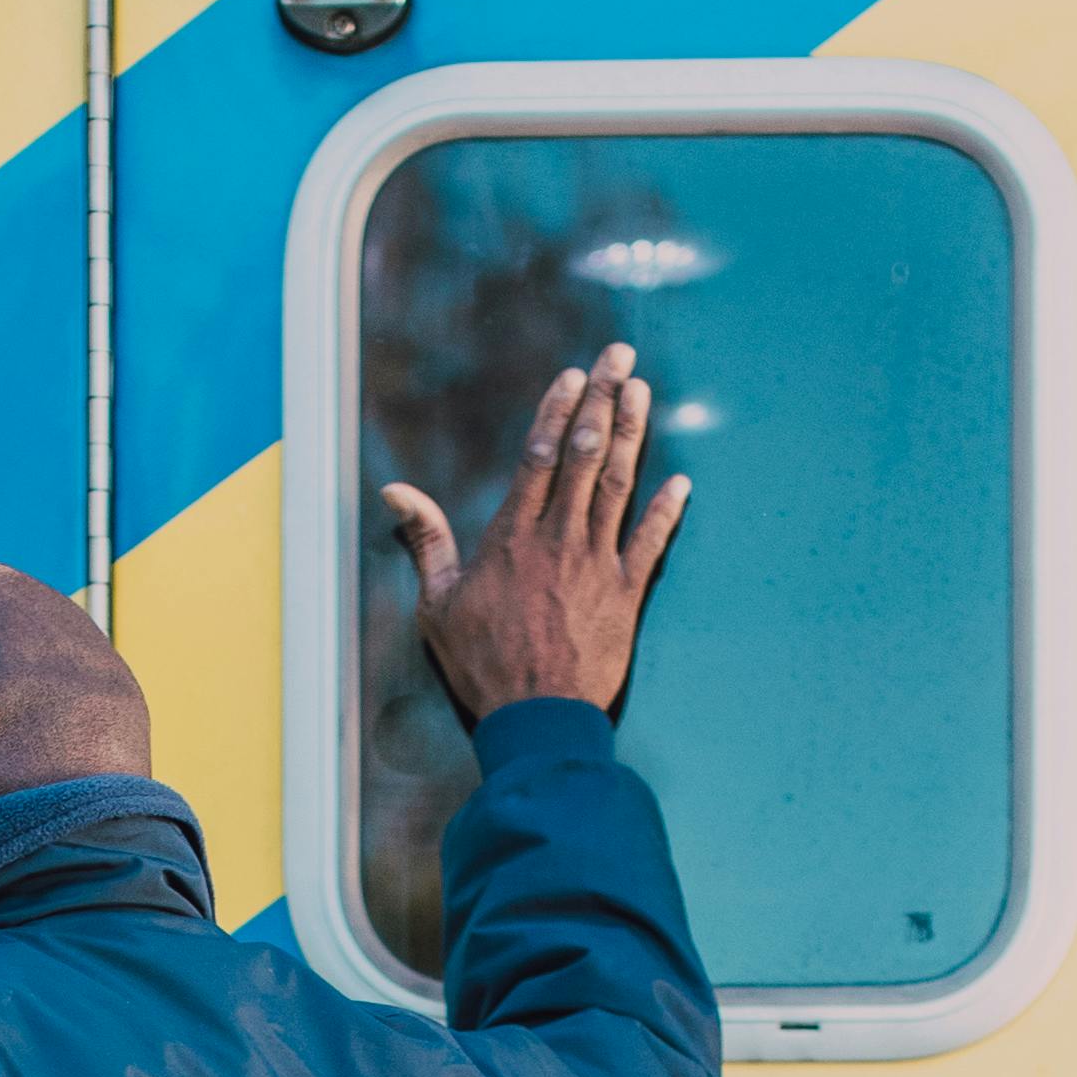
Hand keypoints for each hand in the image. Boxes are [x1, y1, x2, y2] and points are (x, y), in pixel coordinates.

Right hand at [385, 342, 689, 730]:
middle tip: (620, 356)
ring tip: (643, 392)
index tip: (573, 375)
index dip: (558, 410)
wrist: (535, 719)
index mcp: (513, 537)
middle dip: (604, 400)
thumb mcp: (437, 605)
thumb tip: (395, 492)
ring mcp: (597, 564)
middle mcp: (559, 540)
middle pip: (586, 455)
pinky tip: (682, 481)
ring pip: (619, 485)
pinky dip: (667, 512)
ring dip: (633, 435)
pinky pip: (651, 544)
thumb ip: (425, 542)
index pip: (539, 457)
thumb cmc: (482, 666)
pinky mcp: (625, 595)